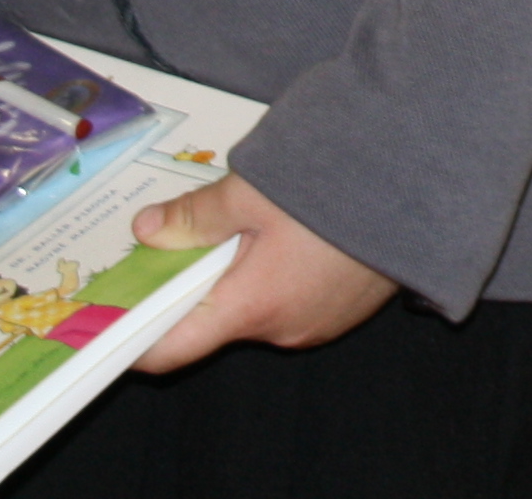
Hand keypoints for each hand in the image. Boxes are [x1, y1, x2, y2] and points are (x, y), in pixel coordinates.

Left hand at [129, 176, 394, 369]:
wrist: (427, 183)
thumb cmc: (343, 187)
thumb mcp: (256, 191)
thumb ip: (197, 215)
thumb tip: (148, 230)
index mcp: (252, 306)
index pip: (171, 347)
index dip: (131, 337)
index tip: (105, 320)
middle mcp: (284, 329)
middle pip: (215, 317)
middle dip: (197, 277)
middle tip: (190, 229)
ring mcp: (319, 322)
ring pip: (256, 303)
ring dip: (244, 269)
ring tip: (257, 216)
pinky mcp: (345, 307)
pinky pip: (294, 298)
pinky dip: (280, 270)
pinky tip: (298, 227)